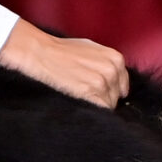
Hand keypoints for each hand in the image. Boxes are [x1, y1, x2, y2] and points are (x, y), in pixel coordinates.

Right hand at [0, 20, 128, 107]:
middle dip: (101, 98)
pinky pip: (99, 112)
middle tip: (81, 92)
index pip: (121, 86)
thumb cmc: (60, 51)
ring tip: (76, 96)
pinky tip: (77, 103)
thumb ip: (106, 63)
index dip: (108, 91)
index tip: (94, 92)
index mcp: (116, 59)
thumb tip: (116, 78)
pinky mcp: (90, 96)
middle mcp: (112, 71)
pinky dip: (91, 112)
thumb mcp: (90, 49)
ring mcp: (102, 84)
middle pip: (114, 98)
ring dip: (93, 105)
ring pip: (106, 107)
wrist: (39, 54)